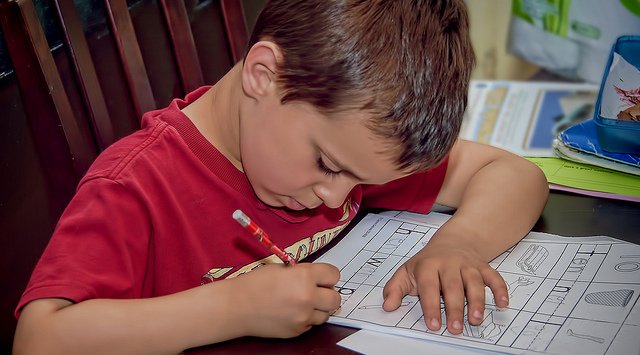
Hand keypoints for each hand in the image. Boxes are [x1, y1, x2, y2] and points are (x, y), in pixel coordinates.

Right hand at [230, 262, 340, 337]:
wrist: (237, 306)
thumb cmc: (256, 283)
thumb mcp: (282, 268)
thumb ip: (303, 272)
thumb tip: (318, 278)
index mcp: (304, 276)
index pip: (334, 275)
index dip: (328, 276)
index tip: (322, 278)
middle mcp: (308, 297)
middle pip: (335, 298)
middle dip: (327, 293)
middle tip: (316, 291)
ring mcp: (304, 317)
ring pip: (325, 314)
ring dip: (318, 308)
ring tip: (302, 303)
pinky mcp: (298, 331)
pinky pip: (311, 324)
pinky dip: (306, 318)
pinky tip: (291, 312)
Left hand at [382, 243, 507, 334]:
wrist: (453, 241)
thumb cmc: (428, 262)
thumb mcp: (407, 272)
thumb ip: (395, 289)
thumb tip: (388, 306)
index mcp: (428, 265)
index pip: (429, 287)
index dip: (431, 307)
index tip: (433, 325)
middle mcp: (449, 263)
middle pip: (453, 287)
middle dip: (454, 309)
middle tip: (455, 329)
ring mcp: (468, 265)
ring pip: (474, 282)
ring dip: (477, 301)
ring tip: (476, 319)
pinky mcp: (483, 267)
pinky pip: (494, 277)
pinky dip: (500, 289)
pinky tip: (502, 303)